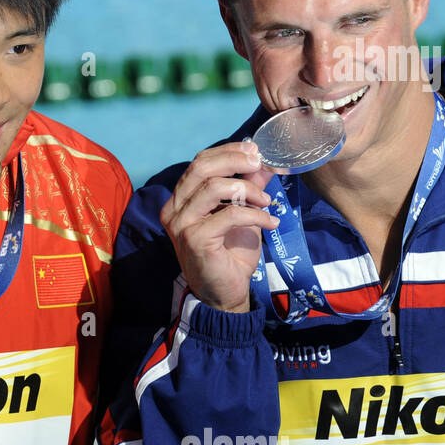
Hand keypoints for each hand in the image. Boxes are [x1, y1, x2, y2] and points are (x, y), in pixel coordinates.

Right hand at [160, 141, 278, 312]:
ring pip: (214, 187)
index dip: (228, 152)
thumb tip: (263, 164)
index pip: (199, 162)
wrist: (225, 293)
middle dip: (235, 161)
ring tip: (268, 203)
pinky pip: (229, 215)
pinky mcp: (195, 239)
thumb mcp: (243, 214)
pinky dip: (255, 215)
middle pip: (201, 167)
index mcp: (181, 199)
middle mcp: (174, 209)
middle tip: (260, 164)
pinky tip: (270, 222)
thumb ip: (248, 189)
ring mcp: (181, 224)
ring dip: (249, 191)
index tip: (255, 151)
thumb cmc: (230, 254)